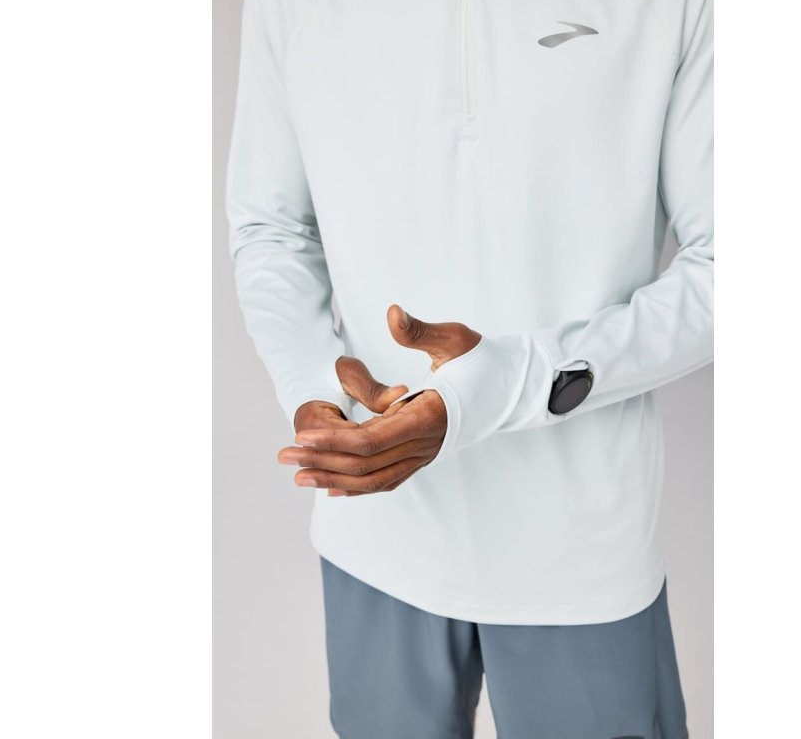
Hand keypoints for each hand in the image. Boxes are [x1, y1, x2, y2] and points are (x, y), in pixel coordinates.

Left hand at [278, 304, 480, 495]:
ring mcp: (426, 454)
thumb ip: (419, 331)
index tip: (302, 434)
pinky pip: (387, 479)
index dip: (333, 440)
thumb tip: (392, 313)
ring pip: (375, 479)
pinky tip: (332, 487)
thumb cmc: (484, 359)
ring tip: (299, 475)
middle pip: (366, 465)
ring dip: (334, 478)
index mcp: (429, 417)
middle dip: (322, 460)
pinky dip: (358, 486)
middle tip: (284, 455)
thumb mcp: (455, 339)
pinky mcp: (424, 456)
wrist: (515, 385)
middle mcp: (426, 443)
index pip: (371, 439)